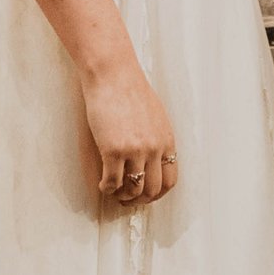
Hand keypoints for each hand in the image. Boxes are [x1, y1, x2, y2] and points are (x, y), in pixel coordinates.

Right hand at [80, 59, 178, 209]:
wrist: (113, 74)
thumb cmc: (129, 90)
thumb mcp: (155, 115)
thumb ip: (156, 137)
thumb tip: (151, 157)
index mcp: (166, 140)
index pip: (170, 179)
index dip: (157, 193)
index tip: (146, 195)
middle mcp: (154, 148)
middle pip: (152, 189)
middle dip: (139, 200)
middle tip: (127, 199)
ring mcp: (135, 150)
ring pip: (133, 189)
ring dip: (123, 196)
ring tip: (114, 192)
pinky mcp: (114, 150)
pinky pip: (112, 182)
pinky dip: (107, 189)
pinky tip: (103, 185)